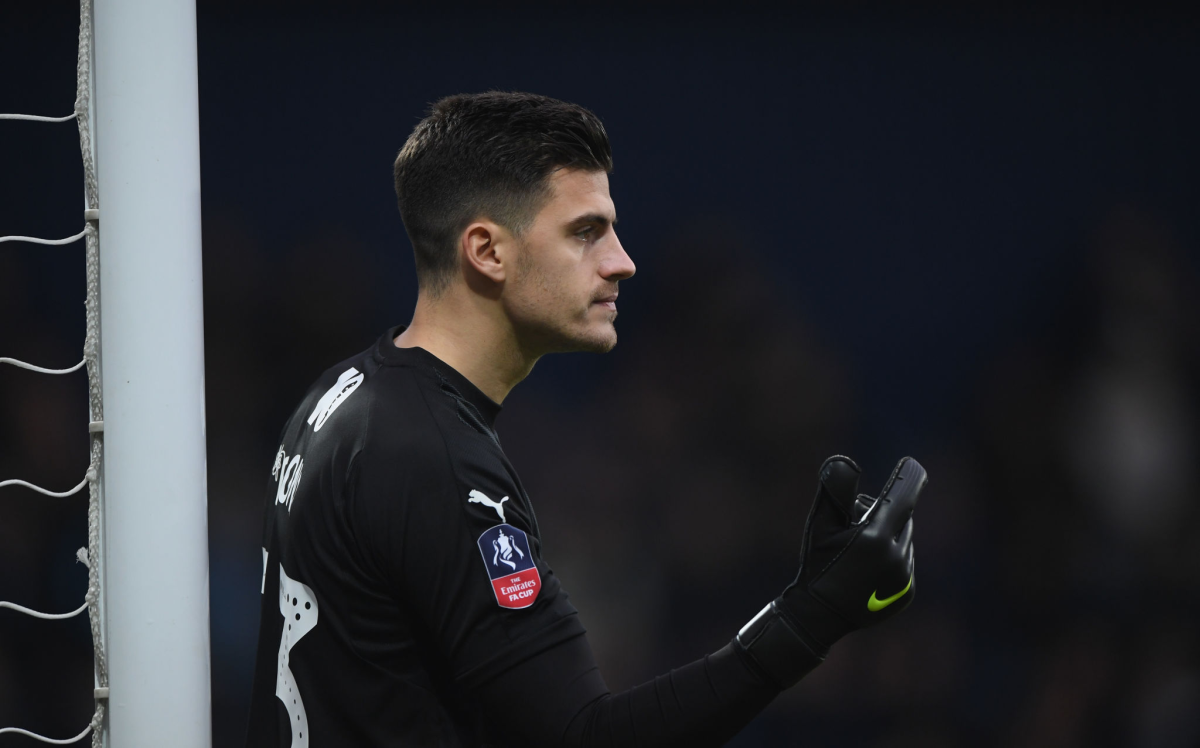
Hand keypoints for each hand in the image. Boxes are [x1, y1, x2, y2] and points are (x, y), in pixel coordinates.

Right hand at [779, 455, 923, 653]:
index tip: (912, 464)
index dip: (909, 476)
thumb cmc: (816, 564)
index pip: (903, 495)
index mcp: (876, 538)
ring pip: (904, 538)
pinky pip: (905, 560)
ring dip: (887, 534)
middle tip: (852, 525)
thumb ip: (835, 491)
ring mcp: (906, 577)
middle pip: (902, 516)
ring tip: (857, 553)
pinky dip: (891, 556)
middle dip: (881, 512)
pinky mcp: (908, 592)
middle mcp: (897, 557)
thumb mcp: (820, 525)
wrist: (819, 615)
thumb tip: (845, 461)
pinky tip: (866, 569)